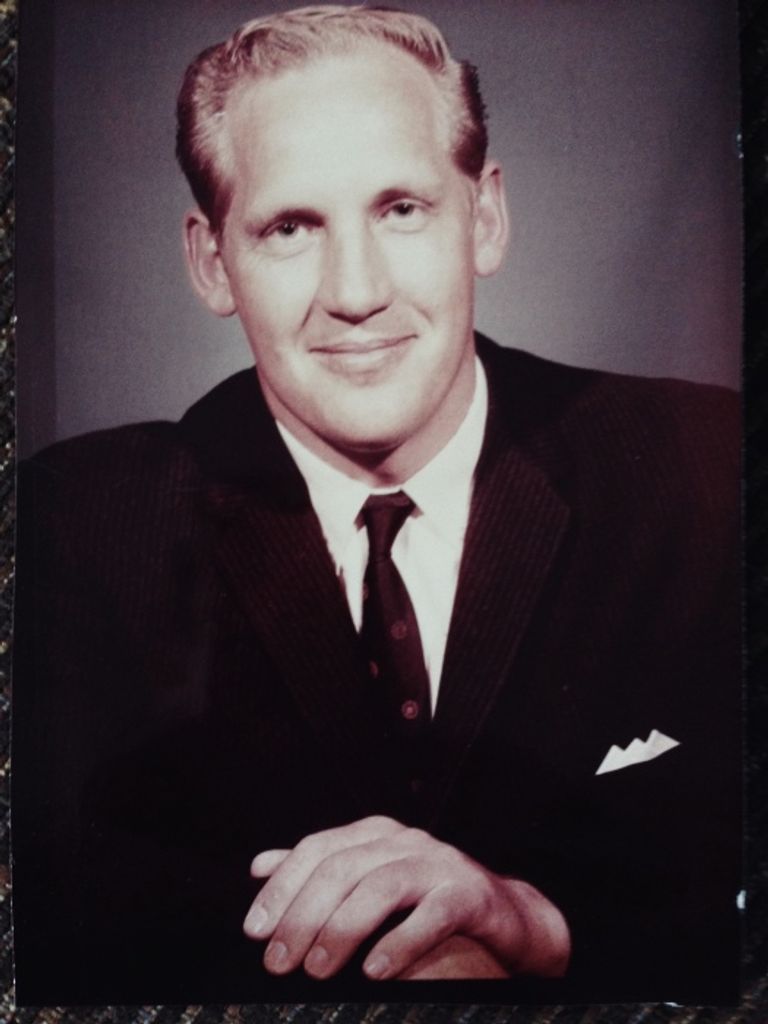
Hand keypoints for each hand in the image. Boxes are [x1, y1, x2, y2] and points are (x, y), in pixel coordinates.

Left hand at [243, 815, 569, 980]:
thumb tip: (260, 866)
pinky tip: (374, 971)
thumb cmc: (427, 897)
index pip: (317, 848)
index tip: (254, 930)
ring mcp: (438, 863)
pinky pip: (431, 916)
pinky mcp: (469, 894)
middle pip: (342, 868)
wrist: (503, 913)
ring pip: (381, 887)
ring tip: (316, 969)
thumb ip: (319, 869)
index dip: (282, 887)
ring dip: (342, 928)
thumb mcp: (369, 875)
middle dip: (303, 915)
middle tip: (278, 961)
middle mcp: (404, 841)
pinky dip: (399, 942)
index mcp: (375, 834)